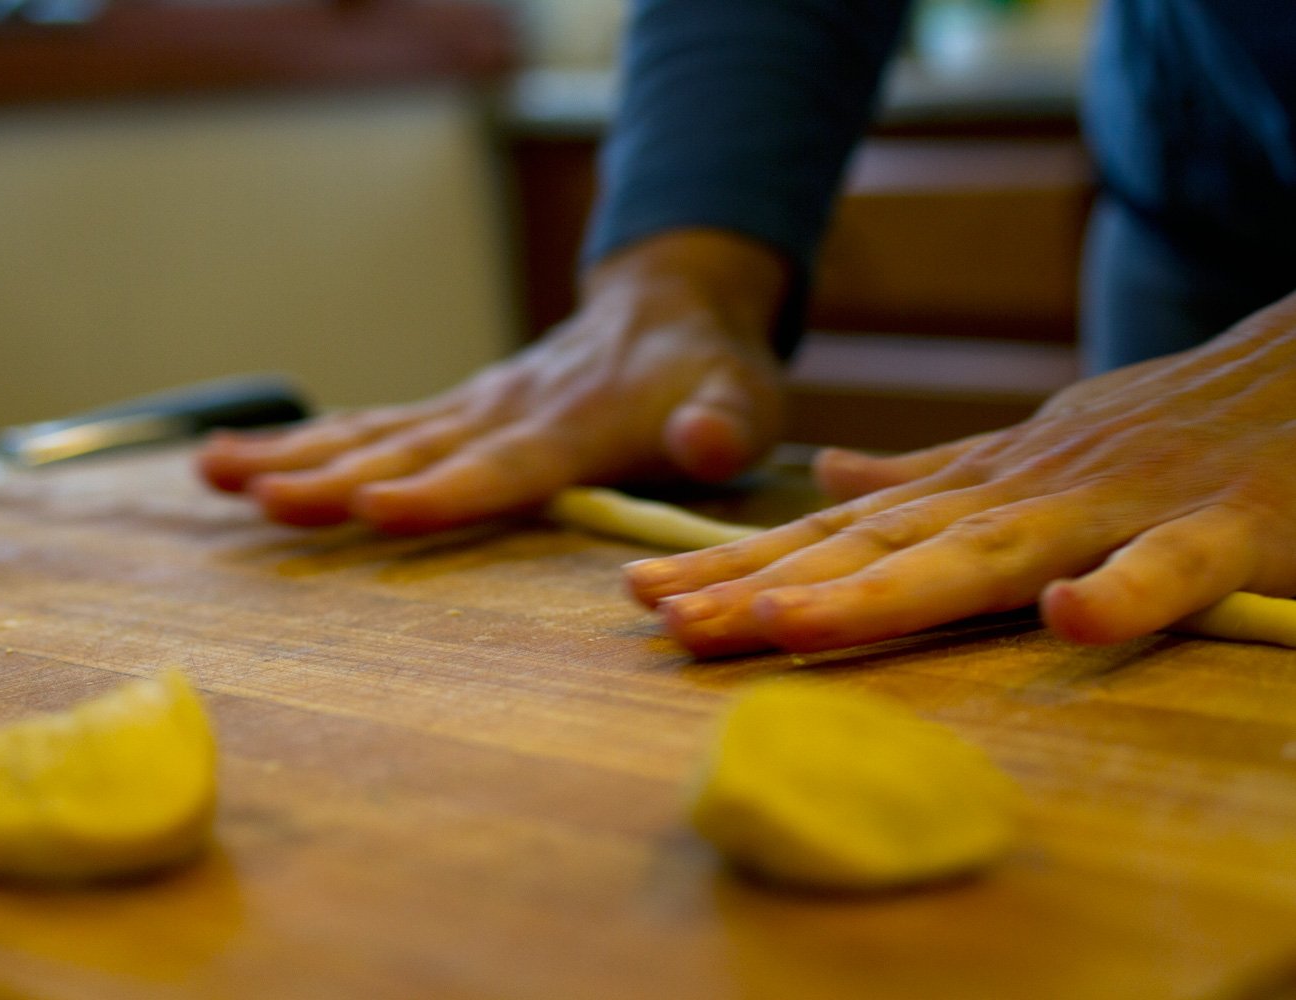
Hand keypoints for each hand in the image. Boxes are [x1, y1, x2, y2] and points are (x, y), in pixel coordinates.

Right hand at [198, 231, 789, 532]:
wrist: (666, 304)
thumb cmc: (710, 372)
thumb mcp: (747, 399)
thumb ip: (726, 425)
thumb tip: (701, 441)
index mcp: (578, 420)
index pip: (506, 462)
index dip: (446, 489)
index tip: (378, 508)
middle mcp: (508, 408)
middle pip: (414, 446)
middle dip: (335, 476)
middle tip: (263, 500)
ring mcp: (472, 404)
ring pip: (374, 431)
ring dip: (296, 453)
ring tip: (216, 474)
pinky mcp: (454, 409)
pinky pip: (372, 425)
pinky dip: (303, 441)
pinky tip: (235, 463)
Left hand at [626, 289, 1295, 656]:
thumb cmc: (1158, 430)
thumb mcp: (1025, 451)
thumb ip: (927, 477)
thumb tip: (825, 480)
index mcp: (977, 491)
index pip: (837, 534)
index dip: (739, 564)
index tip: (643, 596)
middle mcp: (1021, 495)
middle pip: (876, 549)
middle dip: (765, 585)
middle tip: (661, 619)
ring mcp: (1115, 508)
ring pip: (986, 556)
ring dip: (883, 588)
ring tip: (781, 621)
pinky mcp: (1226, 528)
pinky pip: (1174, 565)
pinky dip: (1125, 588)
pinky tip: (1070, 618)